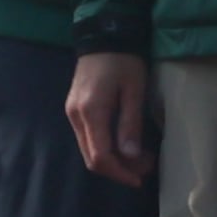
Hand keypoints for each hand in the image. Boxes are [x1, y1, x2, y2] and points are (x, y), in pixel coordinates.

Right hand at [66, 52, 152, 186]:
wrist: (103, 38)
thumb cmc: (123, 62)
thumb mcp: (134, 91)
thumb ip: (130, 125)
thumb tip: (131, 156)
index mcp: (91, 112)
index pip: (100, 156)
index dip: (120, 172)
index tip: (140, 178)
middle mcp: (76, 117)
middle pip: (91, 158)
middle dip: (118, 169)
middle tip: (145, 167)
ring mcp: (72, 114)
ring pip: (88, 150)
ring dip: (113, 160)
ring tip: (139, 156)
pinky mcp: (74, 110)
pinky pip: (88, 139)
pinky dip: (106, 148)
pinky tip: (124, 144)